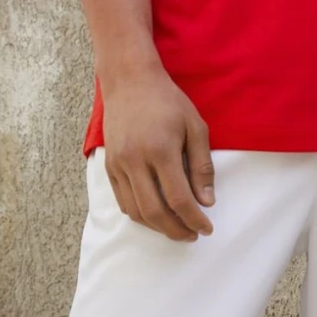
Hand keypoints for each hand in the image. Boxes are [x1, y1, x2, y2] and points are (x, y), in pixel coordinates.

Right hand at [100, 64, 214, 239]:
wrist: (129, 81)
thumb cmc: (167, 102)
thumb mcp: (195, 127)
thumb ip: (202, 166)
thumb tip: (206, 201)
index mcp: (160, 150)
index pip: (178, 198)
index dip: (194, 219)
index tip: (207, 228)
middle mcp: (135, 160)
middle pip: (154, 212)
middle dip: (176, 230)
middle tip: (193, 235)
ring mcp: (118, 164)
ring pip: (135, 211)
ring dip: (157, 227)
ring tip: (177, 228)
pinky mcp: (109, 166)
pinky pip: (122, 201)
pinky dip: (140, 215)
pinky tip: (156, 215)